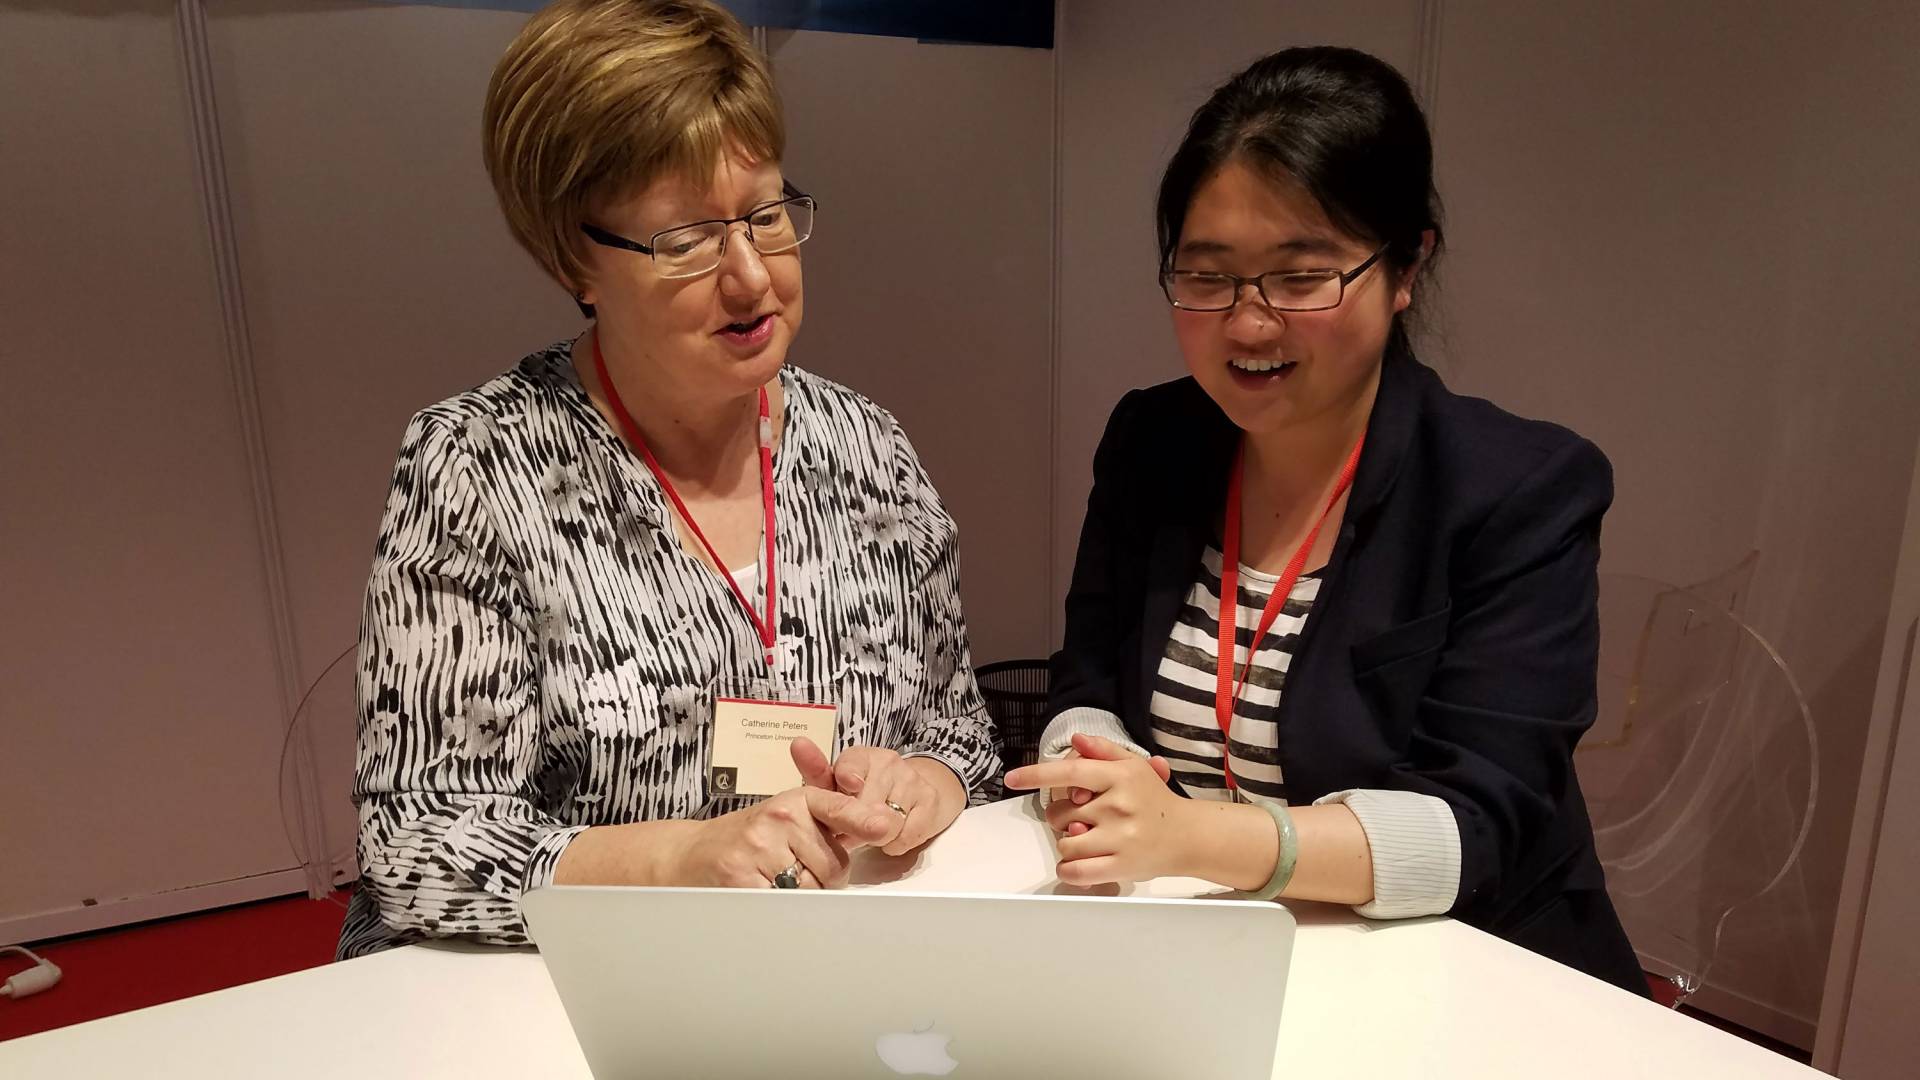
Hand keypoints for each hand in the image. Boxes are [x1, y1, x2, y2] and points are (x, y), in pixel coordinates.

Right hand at [663, 785, 896, 887]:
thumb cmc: (749, 838)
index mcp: (794, 800)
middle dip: (825, 878)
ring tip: (777, 880)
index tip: (885, 825)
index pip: (837, 808)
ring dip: (804, 895)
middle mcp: (778, 817)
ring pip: (812, 889)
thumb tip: (881, 826)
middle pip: (834, 865)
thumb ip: (830, 821)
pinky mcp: (742, 879)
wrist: (690, 854)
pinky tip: (764, 894)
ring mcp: (758, 848)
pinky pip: (784, 905)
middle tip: (795, 870)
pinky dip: (781, 909)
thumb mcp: (786, 818)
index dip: (863, 819)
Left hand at [791, 740, 963, 855]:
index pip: (850, 766)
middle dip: (853, 826)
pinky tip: (892, 836)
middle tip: (848, 831)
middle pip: (865, 806)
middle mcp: (888, 762)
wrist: (913, 795)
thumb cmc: (864, 794)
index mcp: (860, 756)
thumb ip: (815, 773)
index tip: (849, 786)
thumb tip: (797, 744)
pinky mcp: (930, 800)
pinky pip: (906, 835)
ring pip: (886, 824)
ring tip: (871, 832)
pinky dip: (895, 844)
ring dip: (875, 838)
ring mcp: (911, 780)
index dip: (847, 779)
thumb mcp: (836, 787)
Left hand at [1003, 733, 1189, 885]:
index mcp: (1119, 777)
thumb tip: (1075, 740)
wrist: (1189, 836)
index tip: (1012, 778)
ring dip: (1069, 844)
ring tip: (1089, 840)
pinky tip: (1078, 863)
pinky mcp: (1121, 866)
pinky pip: (1076, 871)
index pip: (1070, 772)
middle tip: (1082, 818)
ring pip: (1065, 843)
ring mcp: (1120, 838)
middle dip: (1062, 818)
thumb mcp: (1134, 767)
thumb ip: (1103, 752)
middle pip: (1060, 814)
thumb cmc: (1155, 800)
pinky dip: (1069, 869)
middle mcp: (1118, 805)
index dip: (1036, 775)